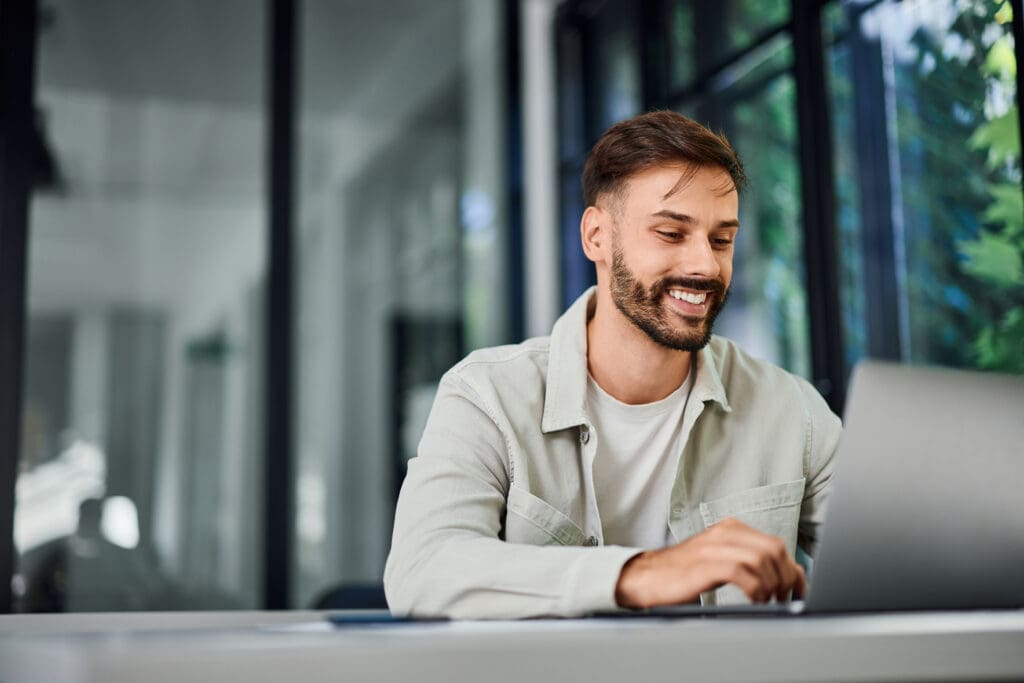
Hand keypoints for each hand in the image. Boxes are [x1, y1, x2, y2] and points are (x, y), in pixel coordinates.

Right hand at [614, 517, 805, 608]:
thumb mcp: (720, 562)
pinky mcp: (705, 565)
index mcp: (730, 529)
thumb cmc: (683, 573)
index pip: (776, 544)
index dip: (793, 570)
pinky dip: (756, 590)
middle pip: (774, 549)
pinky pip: (743, 573)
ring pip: (762, 559)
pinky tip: (753, 601)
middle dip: (786, 578)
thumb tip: (789, 575)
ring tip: (768, 602)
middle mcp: (724, 532)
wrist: (644, 577)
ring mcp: (714, 547)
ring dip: (772, 586)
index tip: (798, 591)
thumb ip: (750, 562)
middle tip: (784, 599)